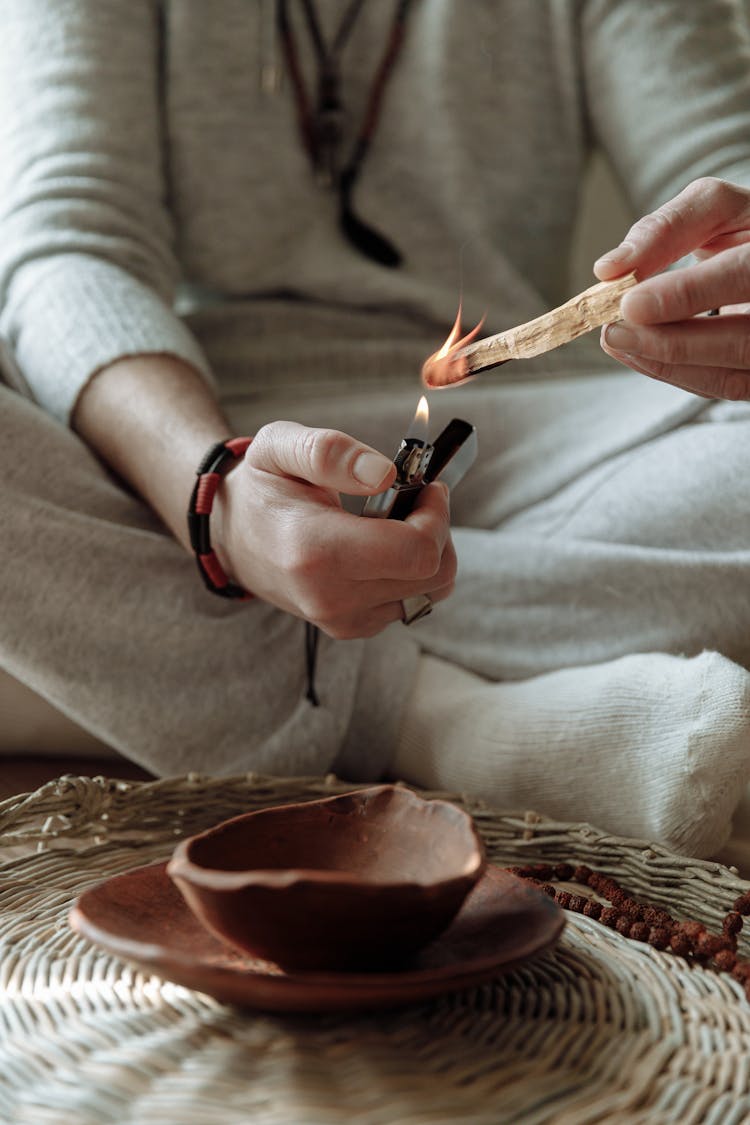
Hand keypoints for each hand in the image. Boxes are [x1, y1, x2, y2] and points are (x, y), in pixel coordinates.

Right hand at [213, 421, 456, 638]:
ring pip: (431, 591)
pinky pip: (413, 602)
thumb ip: (330, 452)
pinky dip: (411, 573)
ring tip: (393, 522)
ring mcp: (341, 618)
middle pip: (435, 575)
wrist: (232, 538)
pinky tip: (381, 548)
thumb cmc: (261, 488)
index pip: (418, 551)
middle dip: (437, 530)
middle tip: (413, 498)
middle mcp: (330, 596)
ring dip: (427, 552)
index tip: (426, 486)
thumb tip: (384, 473)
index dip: (436, 514)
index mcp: (315, 550)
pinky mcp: (351, 627)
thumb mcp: (279, 448)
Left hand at [594, 177, 749, 398]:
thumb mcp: (714, 210)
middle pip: (740, 342)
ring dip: (662, 364)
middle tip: (614, 332)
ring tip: (616, 340)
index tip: (630, 304)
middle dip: (669, 343)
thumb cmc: (743, 230)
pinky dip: (672, 374)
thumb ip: (666, 229)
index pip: (742, 275)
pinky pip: (719, 386)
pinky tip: (637, 353)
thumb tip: (609, 269)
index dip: (687, 294)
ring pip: (727, 377)